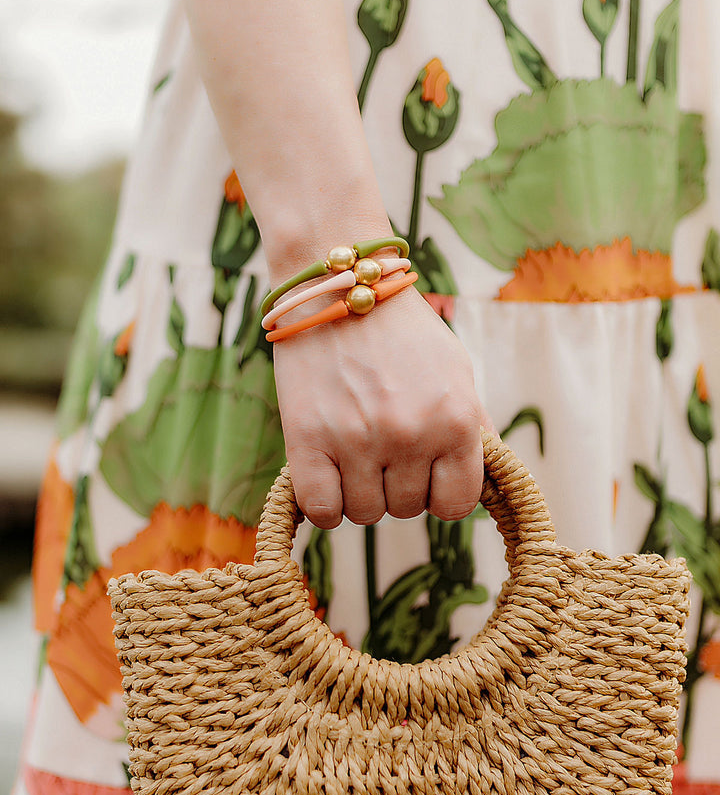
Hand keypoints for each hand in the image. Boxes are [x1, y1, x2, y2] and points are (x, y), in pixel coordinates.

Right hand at [272, 284, 493, 528]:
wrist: (338, 281)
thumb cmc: (400, 328)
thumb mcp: (455, 369)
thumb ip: (473, 426)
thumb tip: (487, 482)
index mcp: (455, 420)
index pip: (456, 505)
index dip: (438, 494)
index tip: (424, 474)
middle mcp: (411, 434)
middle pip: (405, 509)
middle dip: (394, 486)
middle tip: (381, 446)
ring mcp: (358, 439)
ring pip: (364, 513)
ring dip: (358, 492)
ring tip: (353, 450)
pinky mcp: (307, 437)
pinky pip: (322, 509)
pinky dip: (324, 503)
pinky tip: (326, 475)